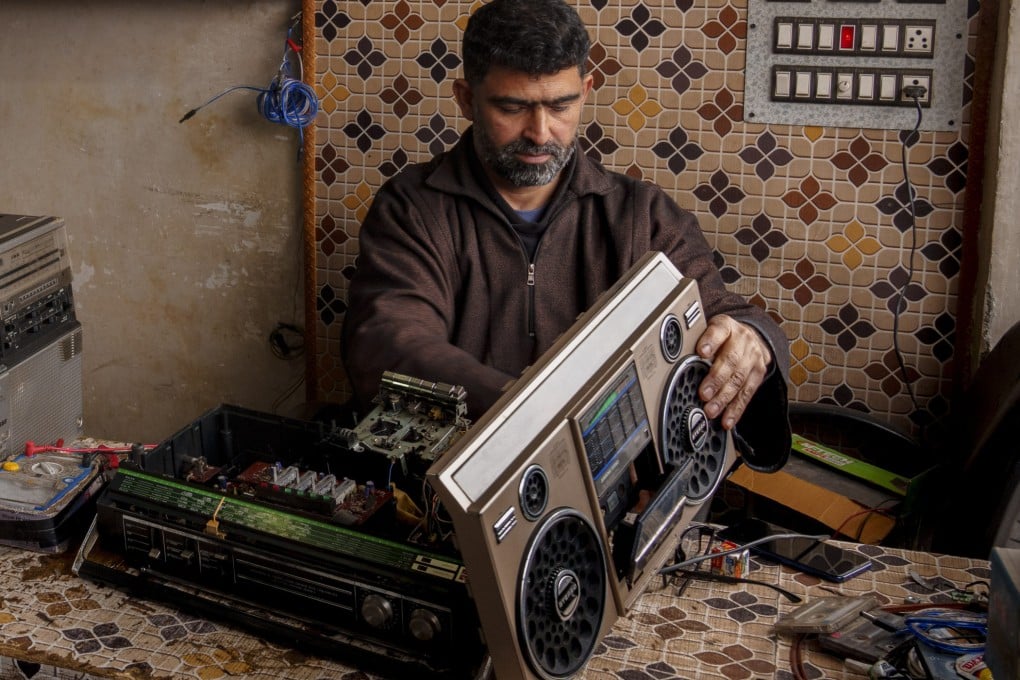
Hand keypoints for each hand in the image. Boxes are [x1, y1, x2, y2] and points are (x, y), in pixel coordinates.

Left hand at [695, 315, 771, 429]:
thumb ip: (696, 342)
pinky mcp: (759, 373)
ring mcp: (753, 357)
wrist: (752, 338)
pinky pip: (747, 393)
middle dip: (716, 379)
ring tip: (711, 410)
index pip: (718, 331)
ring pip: (739, 379)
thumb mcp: (709, 331)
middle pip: (731, 360)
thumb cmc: (723, 337)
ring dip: (724, 398)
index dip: (710, 341)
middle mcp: (742, 340)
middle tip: (704, 393)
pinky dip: (736, 409)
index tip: (702, 352)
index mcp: (725, 326)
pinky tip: (727, 419)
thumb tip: (674, 360)